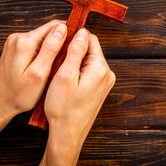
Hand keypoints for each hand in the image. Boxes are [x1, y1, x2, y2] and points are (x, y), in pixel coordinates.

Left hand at [0, 20, 66, 114]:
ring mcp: (15, 43)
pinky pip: (36, 45)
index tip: (77, 48)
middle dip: (61, 43)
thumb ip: (51, 49)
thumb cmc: (19, 94)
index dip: (70, 34)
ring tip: (57, 65)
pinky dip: (44, 53)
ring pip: (43, 38)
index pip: (55, 26)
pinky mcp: (15, 49)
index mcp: (25, 42)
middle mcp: (18, 38)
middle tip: (67, 61)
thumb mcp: (40, 73)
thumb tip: (62, 29)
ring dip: (53, 49)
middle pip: (49, 31)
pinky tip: (47, 66)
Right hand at [40, 28, 114, 165]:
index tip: (60, 43)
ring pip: (88, 61)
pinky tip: (66, 82)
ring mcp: (105, 82)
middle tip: (57, 62)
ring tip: (60, 74)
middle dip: (74, 52)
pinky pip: (89, 72)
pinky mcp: (100, 89)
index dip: (74, 38)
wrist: (68, 134)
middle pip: (90, 50)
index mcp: (101, 68)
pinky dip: (78, 72)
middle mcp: (108, 73)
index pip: (90, 39)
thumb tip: (81, 32)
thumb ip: (75, 51)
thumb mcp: (65, 75)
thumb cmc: (63, 107)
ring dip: (75, 62)